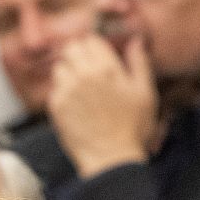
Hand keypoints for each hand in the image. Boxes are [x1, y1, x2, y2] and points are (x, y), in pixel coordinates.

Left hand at [48, 34, 157, 178]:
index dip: (94, 46)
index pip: (90, 40)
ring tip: (82, 86)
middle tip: (88, 68)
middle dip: (78, 54)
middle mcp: (83, 76)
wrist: (110, 158)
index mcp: (107, 68)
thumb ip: (139, 63)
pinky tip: (76, 104)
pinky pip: (54, 89)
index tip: (98, 54)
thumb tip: (135, 40)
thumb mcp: (145, 93)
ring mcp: (66, 91)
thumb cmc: (133, 128)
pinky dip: (62, 92)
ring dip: (68, 72)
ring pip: (59, 67)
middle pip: (70, 49)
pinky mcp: (55, 107)